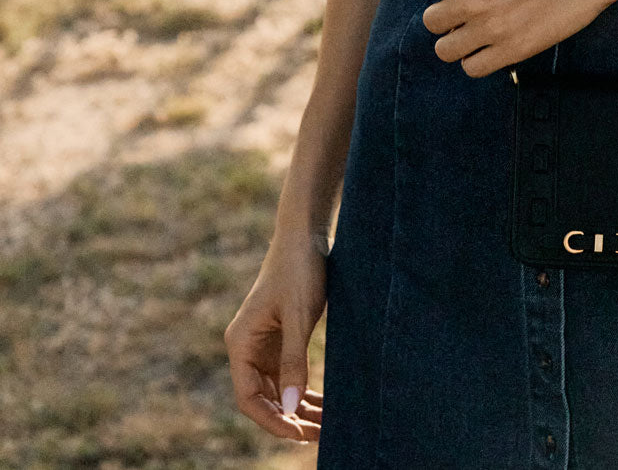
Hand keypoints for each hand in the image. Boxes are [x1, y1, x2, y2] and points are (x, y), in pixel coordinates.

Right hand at [224, 231, 328, 443]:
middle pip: (263, 397)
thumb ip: (294, 359)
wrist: (305, 234)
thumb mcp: (299, 315)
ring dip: (298, 408)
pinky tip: (322, 405)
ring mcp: (264, 344)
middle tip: (319, 435)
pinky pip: (288, 374)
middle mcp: (247, 347)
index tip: (297, 434)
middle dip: (289, 419)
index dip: (271, 420)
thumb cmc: (299, 269)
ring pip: (278, 389)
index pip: (249, 397)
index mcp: (241, 342)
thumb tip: (291, 407)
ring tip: (326, 426)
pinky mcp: (280, 338)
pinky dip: (303, 390)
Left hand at [423, 0, 617, 77]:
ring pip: (445, 50)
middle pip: (432, 20)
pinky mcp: (512, 51)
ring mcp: (489, 28)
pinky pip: (473, 68)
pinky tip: (492, 46)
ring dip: (457, 41)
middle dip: (447, 15)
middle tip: (470, 9)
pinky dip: (477, 59)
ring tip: (478, 31)